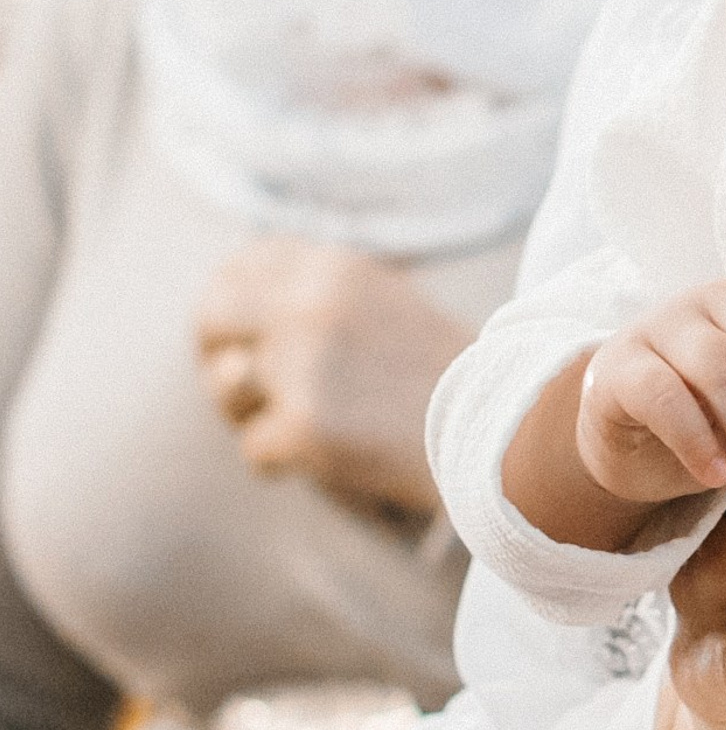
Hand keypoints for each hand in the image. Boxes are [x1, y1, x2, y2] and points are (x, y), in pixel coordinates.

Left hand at [196, 237, 472, 521]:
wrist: (508, 433)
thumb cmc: (455, 381)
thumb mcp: (389, 308)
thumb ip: (322, 299)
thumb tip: (243, 311)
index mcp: (331, 269)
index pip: (242, 265)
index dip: (233, 303)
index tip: (244, 336)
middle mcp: (307, 306)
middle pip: (212, 317)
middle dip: (217, 355)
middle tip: (244, 390)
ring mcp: (301, 366)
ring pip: (227, 388)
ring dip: (253, 414)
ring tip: (309, 427)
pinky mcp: (302, 426)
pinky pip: (257, 449)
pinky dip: (286, 464)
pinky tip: (331, 462)